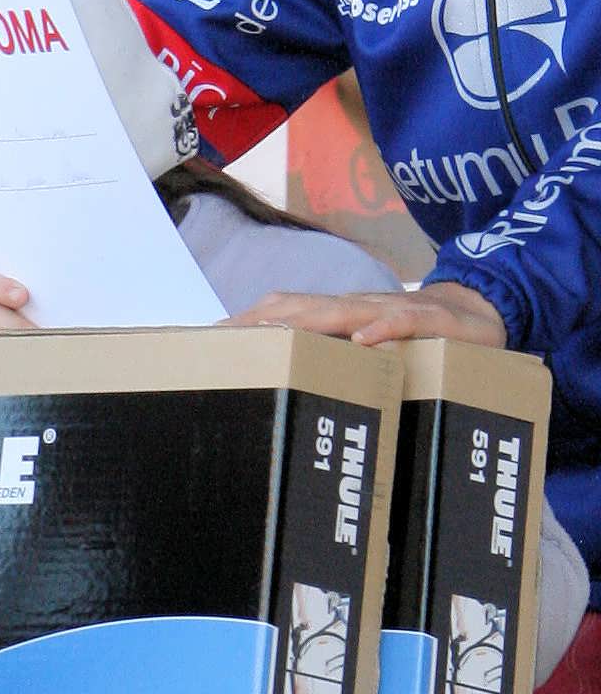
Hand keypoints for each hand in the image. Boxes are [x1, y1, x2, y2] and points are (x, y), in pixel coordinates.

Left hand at [236, 283, 506, 350]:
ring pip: (346, 311)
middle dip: (262, 321)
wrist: (483, 315)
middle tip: (225, 339)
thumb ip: (334, 361)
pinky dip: (386, 329)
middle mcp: (360, 309)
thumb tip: (287, 384)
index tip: (210, 339)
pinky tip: (365, 340)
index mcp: (342, 317)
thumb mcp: (370, 353)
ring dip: (310, 320)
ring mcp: (394, 312)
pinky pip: (406, 322)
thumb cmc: (417, 339)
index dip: (249, 322)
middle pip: (303, 309)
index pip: (287, 314)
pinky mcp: (432, 322)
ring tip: (274, 332)